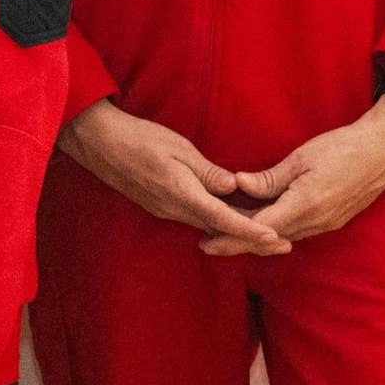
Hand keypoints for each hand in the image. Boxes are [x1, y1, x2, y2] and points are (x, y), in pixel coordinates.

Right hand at [61, 101, 288, 253]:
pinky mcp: (162, 206)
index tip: (275, 238)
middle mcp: (175, 209)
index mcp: (181, 194)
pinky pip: (196, 219)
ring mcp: (167, 210)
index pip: (223, 218)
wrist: (100, 144)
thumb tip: (233, 187)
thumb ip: (207, 172)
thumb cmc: (139, 139)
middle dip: (252, 239)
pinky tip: (232, 218)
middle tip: (284, 245)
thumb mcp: (179, 149)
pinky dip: (219, 223)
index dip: (251, 230)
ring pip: (209, 227)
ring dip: (236, 232)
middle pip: (220, 230)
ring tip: (266, 234)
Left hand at [208, 96, 384, 252]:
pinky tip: (261, 225)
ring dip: (256, 237)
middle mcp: (315, 221)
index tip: (207, 243)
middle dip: (237, 242)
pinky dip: (275, 231)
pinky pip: (297, 231)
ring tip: (227, 234)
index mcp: (304, 205)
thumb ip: (269, 178)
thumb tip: (239, 186)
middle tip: (207, 243)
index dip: (230, 237)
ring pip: (282, 237)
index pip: (258, 229)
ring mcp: (325, 224)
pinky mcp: (332, 221)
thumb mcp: (301, 158)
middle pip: (267, 239)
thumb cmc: (343, 147)